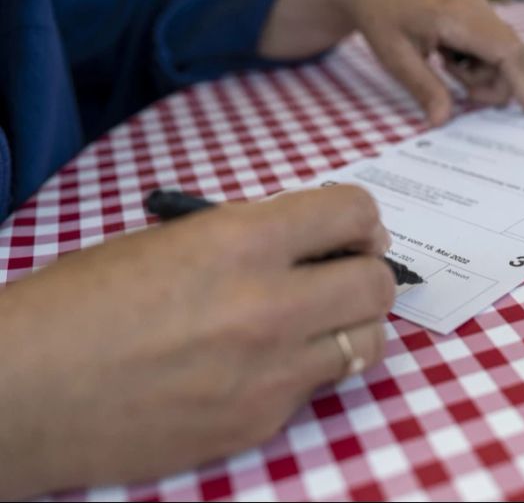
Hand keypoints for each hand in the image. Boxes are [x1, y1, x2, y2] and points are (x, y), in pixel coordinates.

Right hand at [0, 186, 394, 498]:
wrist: (27, 392)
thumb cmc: (81, 303)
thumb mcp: (169, 242)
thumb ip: (246, 237)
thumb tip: (304, 244)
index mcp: (241, 241)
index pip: (351, 212)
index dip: (358, 218)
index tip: (351, 231)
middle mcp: (271, 304)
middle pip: (377, 284)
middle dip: (367, 273)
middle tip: (341, 276)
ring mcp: (272, 372)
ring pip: (368, 343)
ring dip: (352, 326)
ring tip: (318, 322)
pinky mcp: (261, 423)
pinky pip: (318, 388)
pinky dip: (308, 370)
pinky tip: (267, 366)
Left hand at [259, 0, 523, 124]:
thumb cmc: (381, 18)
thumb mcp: (395, 59)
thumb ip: (423, 89)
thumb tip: (442, 122)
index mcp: (457, 16)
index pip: (506, 52)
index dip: (523, 83)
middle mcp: (477, 7)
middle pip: (513, 56)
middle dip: (493, 84)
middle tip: (458, 90)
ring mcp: (480, 7)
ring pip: (505, 52)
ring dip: (483, 73)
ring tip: (446, 67)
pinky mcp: (478, 12)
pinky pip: (494, 44)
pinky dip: (479, 61)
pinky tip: (450, 57)